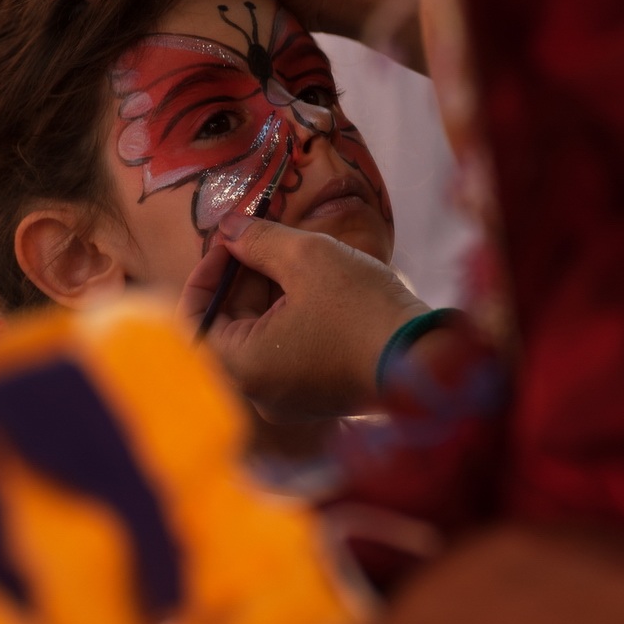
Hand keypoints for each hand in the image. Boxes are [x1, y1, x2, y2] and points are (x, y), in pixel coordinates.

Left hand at [178, 216, 427, 422]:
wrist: (431, 358)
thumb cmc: (363, 309)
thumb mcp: (306, 257)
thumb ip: (258, 239)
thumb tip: (229, 226)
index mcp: (243, 368)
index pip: (192, 322)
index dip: (203, 275)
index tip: (229, 242)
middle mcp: (258, 392)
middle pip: (227, 328)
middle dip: (241, 278)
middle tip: (262, 237)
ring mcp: (289, 397)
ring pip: (258, 336)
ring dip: (267, 292)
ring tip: (292, 252)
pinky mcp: (318, 394)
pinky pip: (286, 349)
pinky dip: (289, 314)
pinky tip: (313, 281)